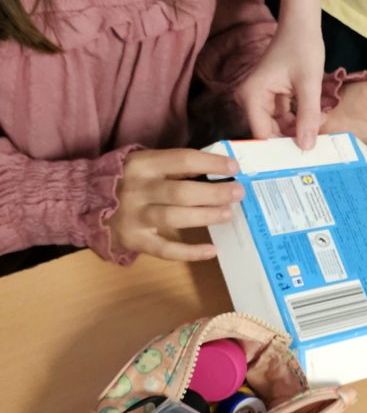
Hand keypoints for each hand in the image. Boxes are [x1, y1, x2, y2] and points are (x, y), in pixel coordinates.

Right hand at [107, 149, 242, 260]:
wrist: (82, 202)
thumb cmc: (125, 179)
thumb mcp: (144, 163)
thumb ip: (173, 166)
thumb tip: (215, 167)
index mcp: (143, 164)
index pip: (182, 159)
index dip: (211, 162)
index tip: (234, 166)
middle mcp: (138, 190)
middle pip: (181, 191)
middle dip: (214, 192)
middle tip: (238, 193)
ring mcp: (134, 217)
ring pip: (174, 217)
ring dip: (205, 216)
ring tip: (228, 213)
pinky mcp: (133, 240)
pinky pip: (164, 250)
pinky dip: (189, 252)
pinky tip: (211, 250)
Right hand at [234, 22, 325, 148]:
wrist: (301, 25)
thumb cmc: (303, 47)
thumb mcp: (309, 84)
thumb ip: (308, 116)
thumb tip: (306, 147)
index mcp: (252, 96)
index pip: (262, 135)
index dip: (280, 149)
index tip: (300, 162)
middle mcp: (250, 99)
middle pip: (269, 133)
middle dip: (293, 139)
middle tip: (317, 147)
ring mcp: (260, 98)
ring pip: (279, 127)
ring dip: (300, 129)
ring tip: (322, 125)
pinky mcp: (271, 97)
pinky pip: (283, 117)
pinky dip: (299, 119)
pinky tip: (317, 118)